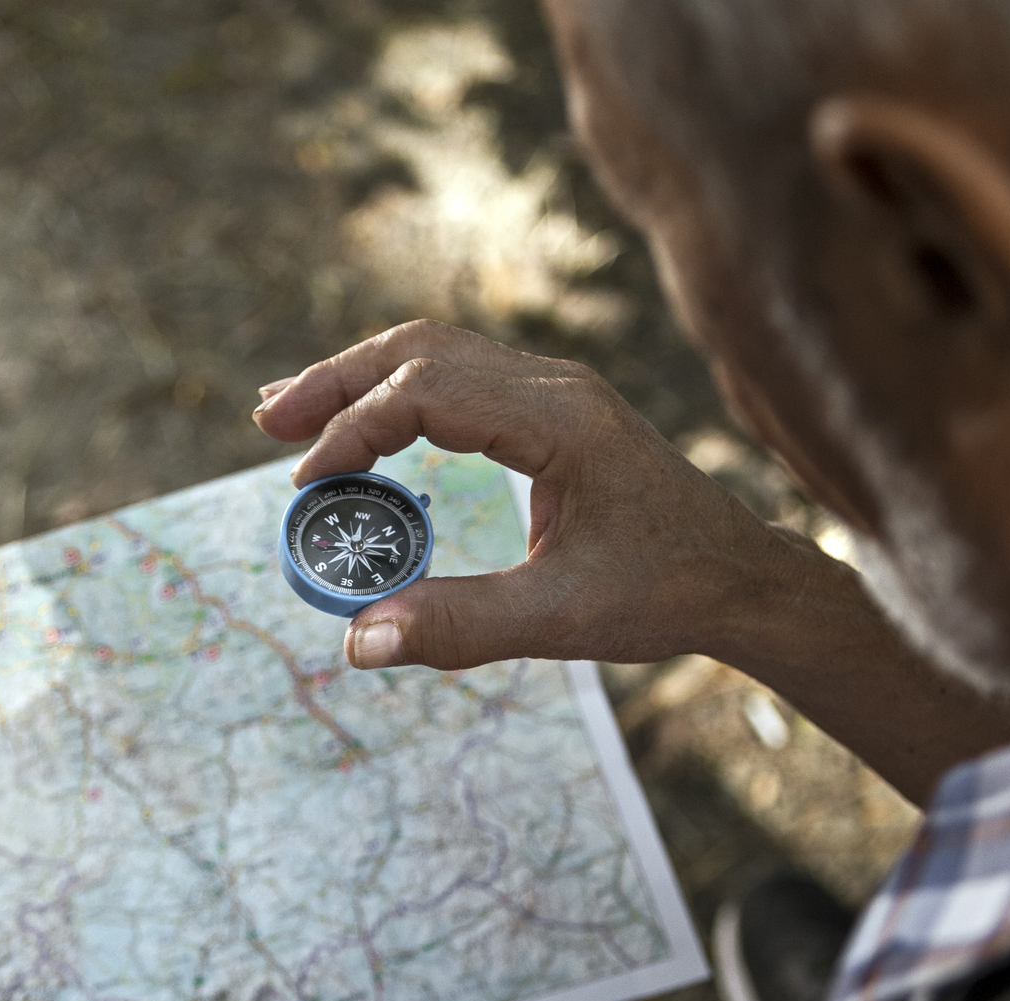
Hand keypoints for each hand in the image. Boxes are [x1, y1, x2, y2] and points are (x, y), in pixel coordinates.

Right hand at [255, 320, 788, 672]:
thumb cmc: (666, 593)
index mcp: (559, 420)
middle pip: (420, 349)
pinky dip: (397, 393)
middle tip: (268, 423)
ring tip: (291, 415)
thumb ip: (458, 627)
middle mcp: (555, 387)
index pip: (428, 391)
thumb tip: (357, 643)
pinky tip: (365, 428)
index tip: (308, 484)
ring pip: (437, 354)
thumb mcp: (560, 620)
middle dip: (338, 381)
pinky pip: (458, 379)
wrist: (741, 578)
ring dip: (361, 378)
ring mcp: (555, 392)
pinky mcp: (552, 412)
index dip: (356, 430)